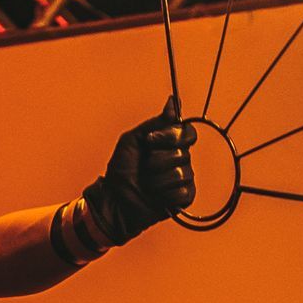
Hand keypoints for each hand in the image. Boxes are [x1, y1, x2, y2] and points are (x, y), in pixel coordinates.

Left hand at [85, 97, 194, 244]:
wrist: (115, 201)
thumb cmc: (121, 171)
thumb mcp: (133, 140)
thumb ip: (155, 122)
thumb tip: (172, 101)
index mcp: (170, 144)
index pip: (188, 132)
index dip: (171, 136)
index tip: (151, 140)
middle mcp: (181, 159)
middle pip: (183, 153)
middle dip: (157, 160)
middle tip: (144, 167)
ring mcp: (184, 179)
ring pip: (181, 173)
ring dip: (157, 179)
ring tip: (146, 184)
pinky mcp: (185, 198)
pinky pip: (183, 192)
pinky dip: (164, 194)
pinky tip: (155, 196)